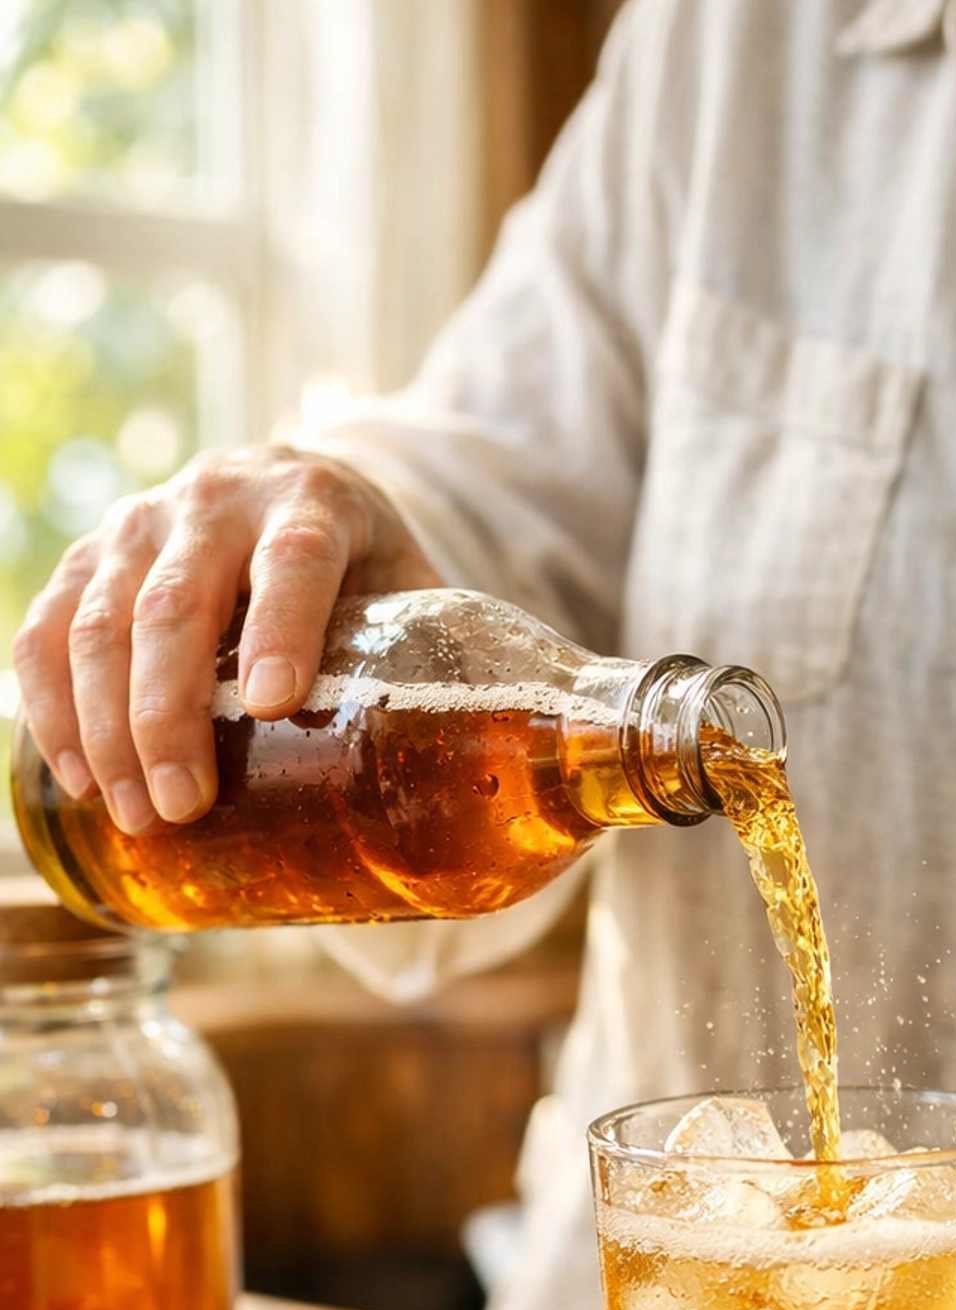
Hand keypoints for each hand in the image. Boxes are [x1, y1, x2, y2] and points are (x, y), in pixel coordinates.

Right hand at [12, 444, 442, 832]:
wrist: (295, 495)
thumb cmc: (368, 573)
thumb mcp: (419, 595)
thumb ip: (460, 666)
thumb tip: (551, 797)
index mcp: (314, 501)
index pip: (294, 559)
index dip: (282, 629)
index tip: (272, 707)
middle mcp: (218, 498)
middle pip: (177, 601)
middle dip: (169, 712)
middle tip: (184, 807)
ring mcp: (141, 522)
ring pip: (98, 619)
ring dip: (106, 726)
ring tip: (138, 815)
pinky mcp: (88, 558)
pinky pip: (45, 630)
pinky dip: (51, 706)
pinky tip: (78, 777)